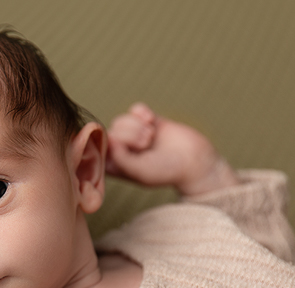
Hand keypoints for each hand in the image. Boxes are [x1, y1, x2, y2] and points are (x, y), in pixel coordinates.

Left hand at [106, 103, 239, 195]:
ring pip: (122, 119)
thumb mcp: (139, 171)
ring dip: (138, 125)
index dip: (113, 145)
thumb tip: (109, 138)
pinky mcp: (147, 121)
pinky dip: (143, 113)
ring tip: (151, 137)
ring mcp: (134, 135)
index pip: (100, 148)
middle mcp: (121, 151)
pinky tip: (153, 121)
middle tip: (147, 145)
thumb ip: (120, 158)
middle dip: (130, 135)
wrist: (195, 161)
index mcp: (115, 166)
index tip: (128, 151)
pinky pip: (135, 109)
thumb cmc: (165, 172)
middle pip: (112, 131)